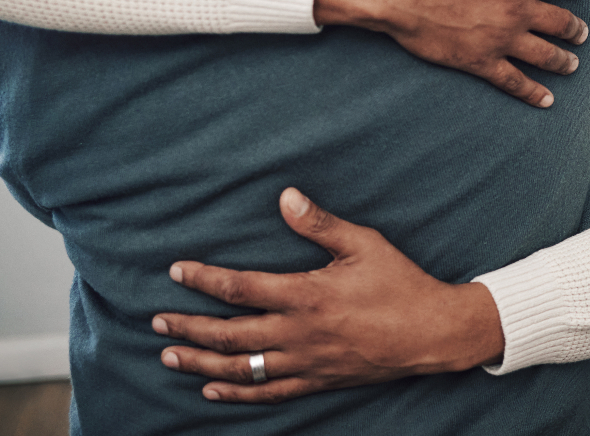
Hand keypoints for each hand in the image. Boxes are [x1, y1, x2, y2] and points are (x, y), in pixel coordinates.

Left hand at [152, 188, 504, 403]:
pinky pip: (269, 393)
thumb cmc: (398, 282)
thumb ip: (319, 223)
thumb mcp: (362, 242)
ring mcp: (307, 362)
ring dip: (201, 363)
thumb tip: (285, 196)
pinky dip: (237, 392)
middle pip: (230, 334)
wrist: (432, 333)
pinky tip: (212, 389)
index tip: (177, 272)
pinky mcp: (318, 381)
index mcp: (306, 295)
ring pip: (242, 368)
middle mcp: (299, 334)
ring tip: (169, 357)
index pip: (241, 288)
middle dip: (189, 328)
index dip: (204, 280)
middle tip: (157, 322)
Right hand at [313, 0, 587, 106]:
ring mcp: (500, 37)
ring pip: (544, 54)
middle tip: (580, 32)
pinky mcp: (479, 60)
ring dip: (563, 59)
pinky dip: (532, 92)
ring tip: (572, 64)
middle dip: (574, 27)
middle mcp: (518, 8)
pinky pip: (513, 81)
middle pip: (560, 21)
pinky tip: (546, 100)